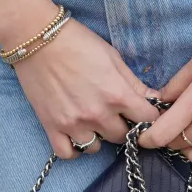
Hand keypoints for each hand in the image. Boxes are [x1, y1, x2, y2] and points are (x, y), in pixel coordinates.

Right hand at [14, 19, 157, 158]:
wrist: (36, 38)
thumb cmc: (77, 42)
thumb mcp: (113, 57)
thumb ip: (134, 83)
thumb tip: (155, 100)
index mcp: (117, 94)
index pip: (148, 119)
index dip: (149, 115)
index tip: (143, 112)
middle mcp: (98, 114)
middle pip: (123, 136)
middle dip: (124, 126)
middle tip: (117, 114)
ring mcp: (74, 123)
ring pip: (96, 147)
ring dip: (99, 137)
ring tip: (94, 122)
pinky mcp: (52, 126)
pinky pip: (68, 153)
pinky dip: (75, 148)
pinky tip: (77, 135)